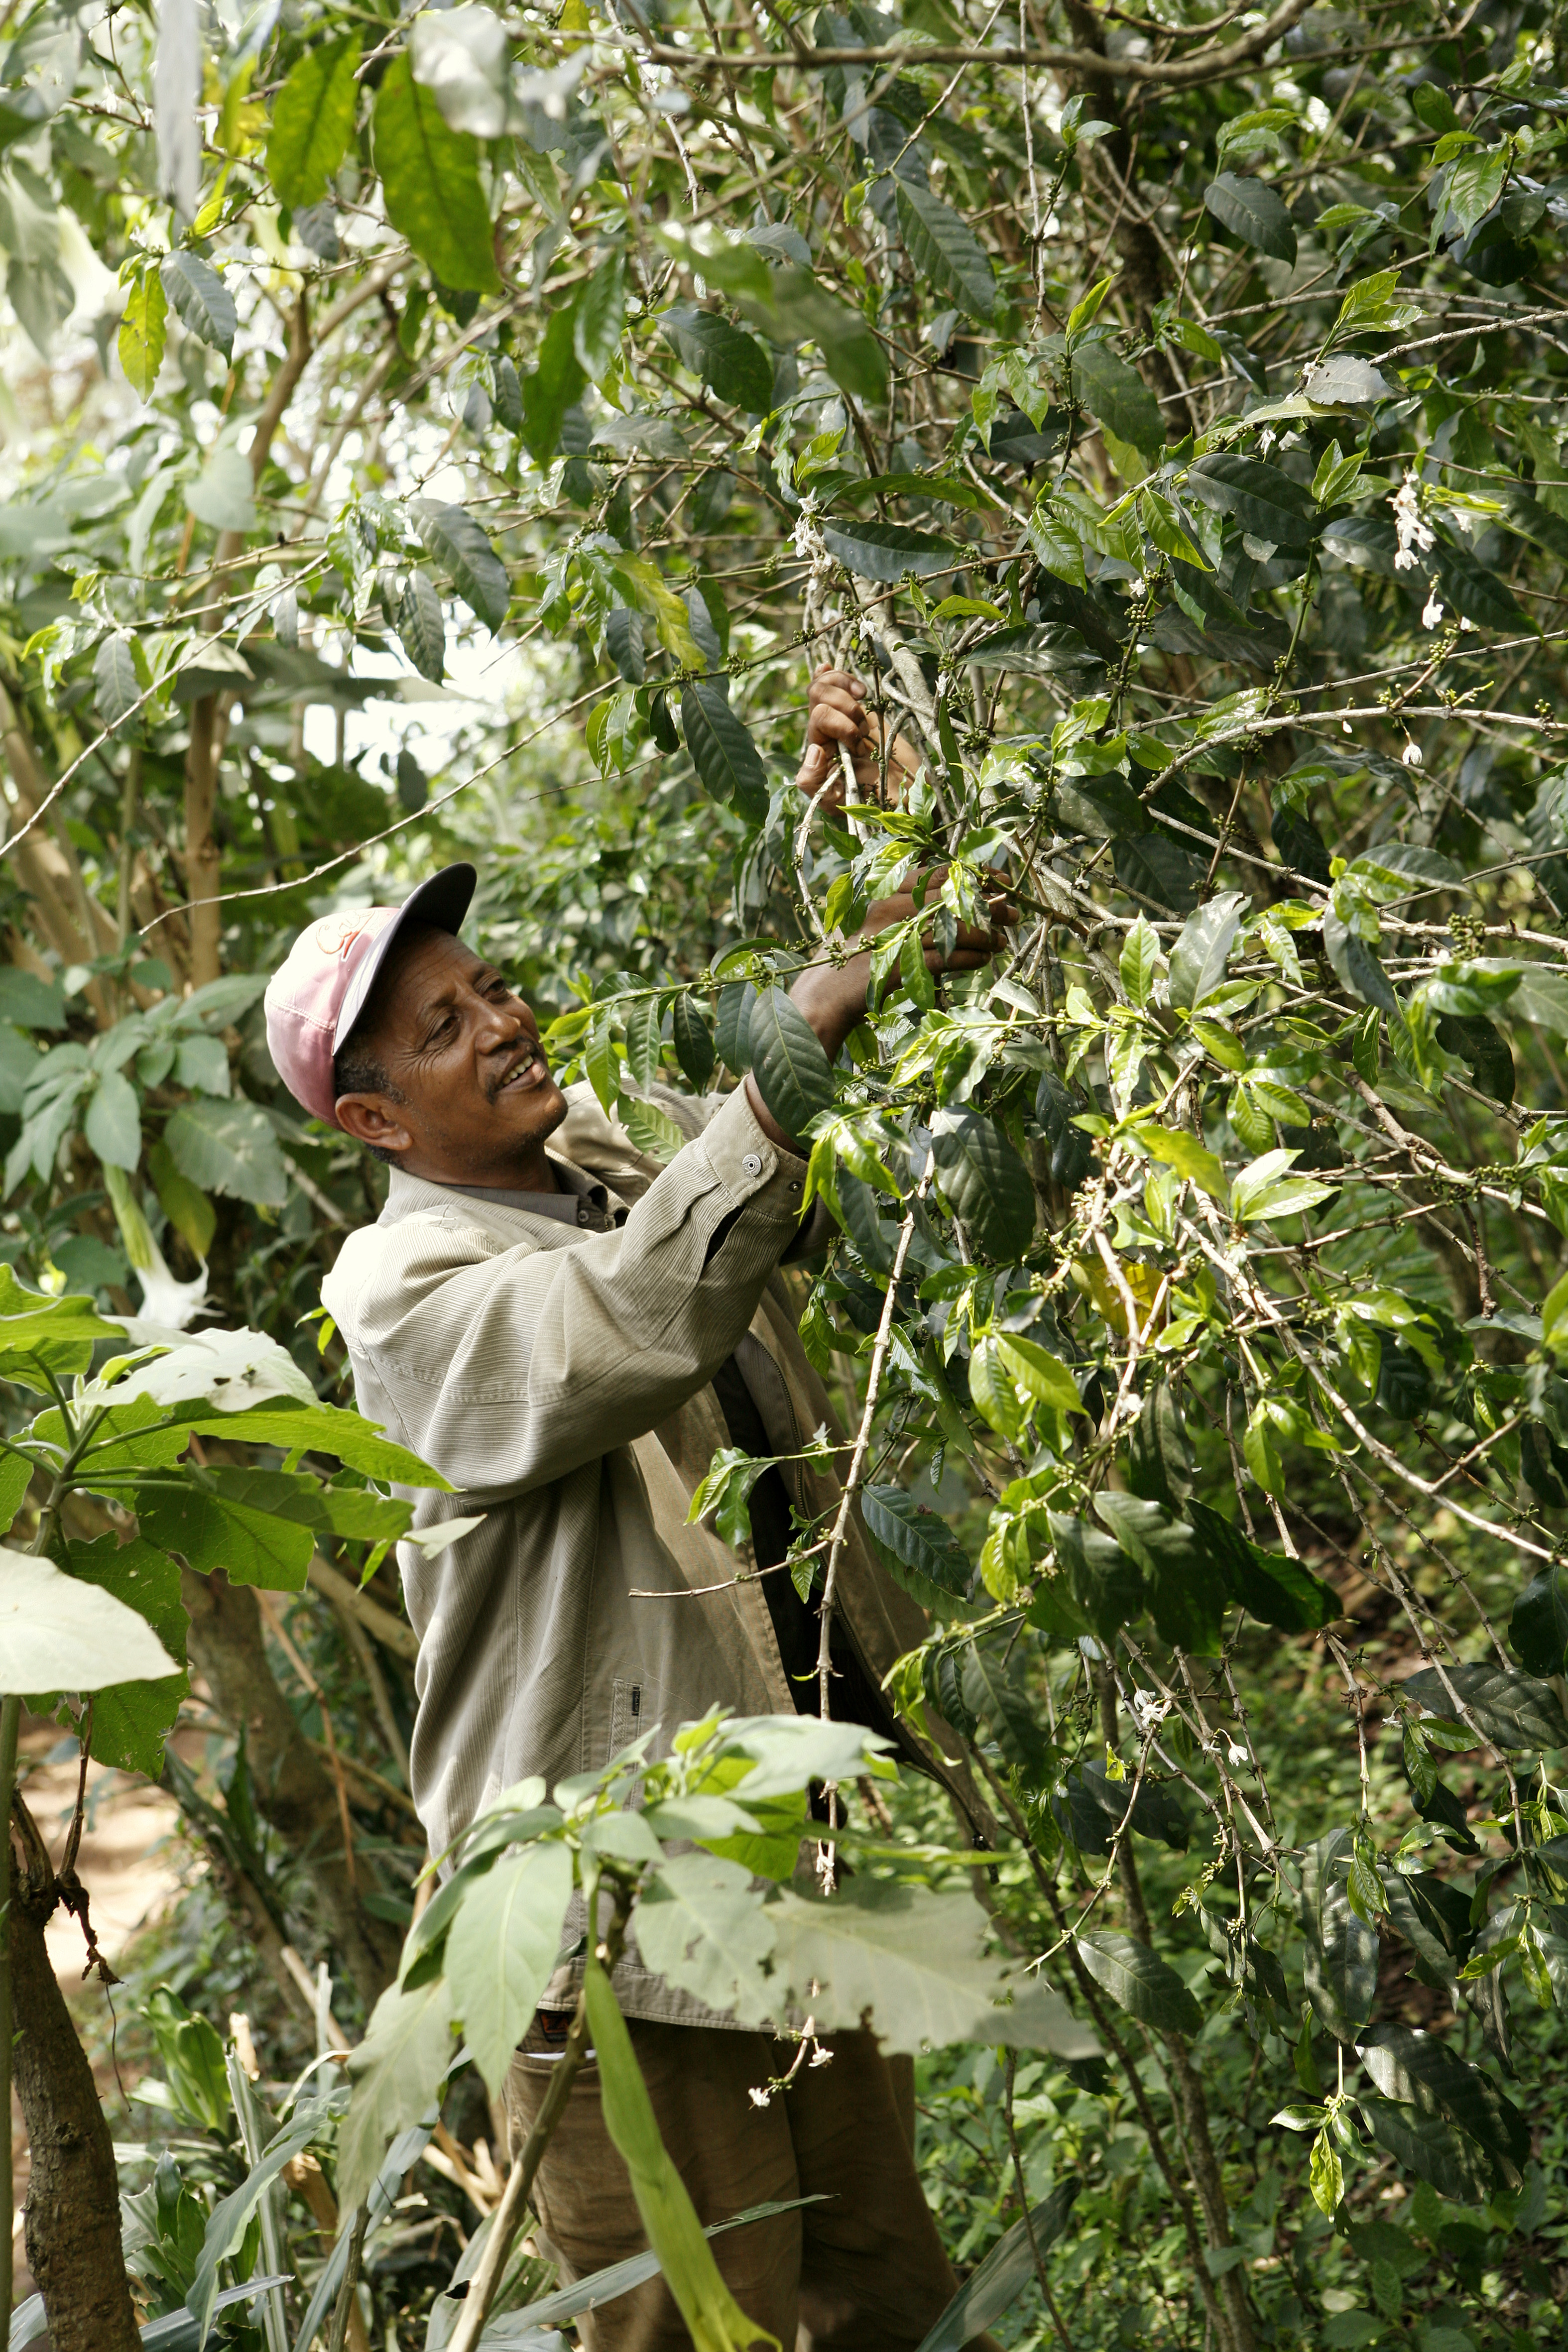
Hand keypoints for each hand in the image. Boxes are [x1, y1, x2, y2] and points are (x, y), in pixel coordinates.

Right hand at [744, 869, 1012, 1150]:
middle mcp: (888, 910)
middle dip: (987, 903)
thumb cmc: (848, 967)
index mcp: (882, 894)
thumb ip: (907, 915)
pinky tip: (985, 960)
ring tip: (1002, 942)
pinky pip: (944, 958)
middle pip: (950, 897)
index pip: (935, 873)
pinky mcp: (896, 967)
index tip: (999, 877)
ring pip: (952, 929)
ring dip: (985, 934)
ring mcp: (892, 938)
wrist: (818, 1001)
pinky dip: (970, 958)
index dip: (972, 873)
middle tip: (1013, 912)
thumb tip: (949, 908)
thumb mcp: (875, 931)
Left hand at [794, 664, 920, 809]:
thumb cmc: (872, 803)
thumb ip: (815, 783)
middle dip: (847, 709)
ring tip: (865, 718)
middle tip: (865, 734)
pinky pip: (836, 685)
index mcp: (818, 753)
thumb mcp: (839, 802)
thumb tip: (813, 749)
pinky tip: (855, 687)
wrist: (903, 795)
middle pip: (818, 695)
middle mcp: (824, 734)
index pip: (818, 718)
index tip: (859, 748)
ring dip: (849, 695)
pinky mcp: (857, 712)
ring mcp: (839, 720)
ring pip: (825, 685)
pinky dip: (841, 677)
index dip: (840, 725)